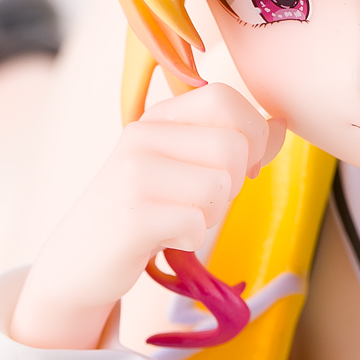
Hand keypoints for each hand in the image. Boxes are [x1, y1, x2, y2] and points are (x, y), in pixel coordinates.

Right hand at [10, 85, 284, 349]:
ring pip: (220, 187)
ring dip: (211, 215)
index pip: (226, 98)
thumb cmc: (142, 211)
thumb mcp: (184, 166)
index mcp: (159, 117)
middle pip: (233, 147)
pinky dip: (191, 239)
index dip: (252, 135)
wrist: (77, 261)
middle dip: (233, 185)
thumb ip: (233, 142)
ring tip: (180, 220)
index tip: (238, 167)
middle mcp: (142, 136)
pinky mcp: (131, 216)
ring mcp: (133, 174)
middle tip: (202, 203)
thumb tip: (281, 123)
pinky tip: (165, 239)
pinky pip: (197, 223)